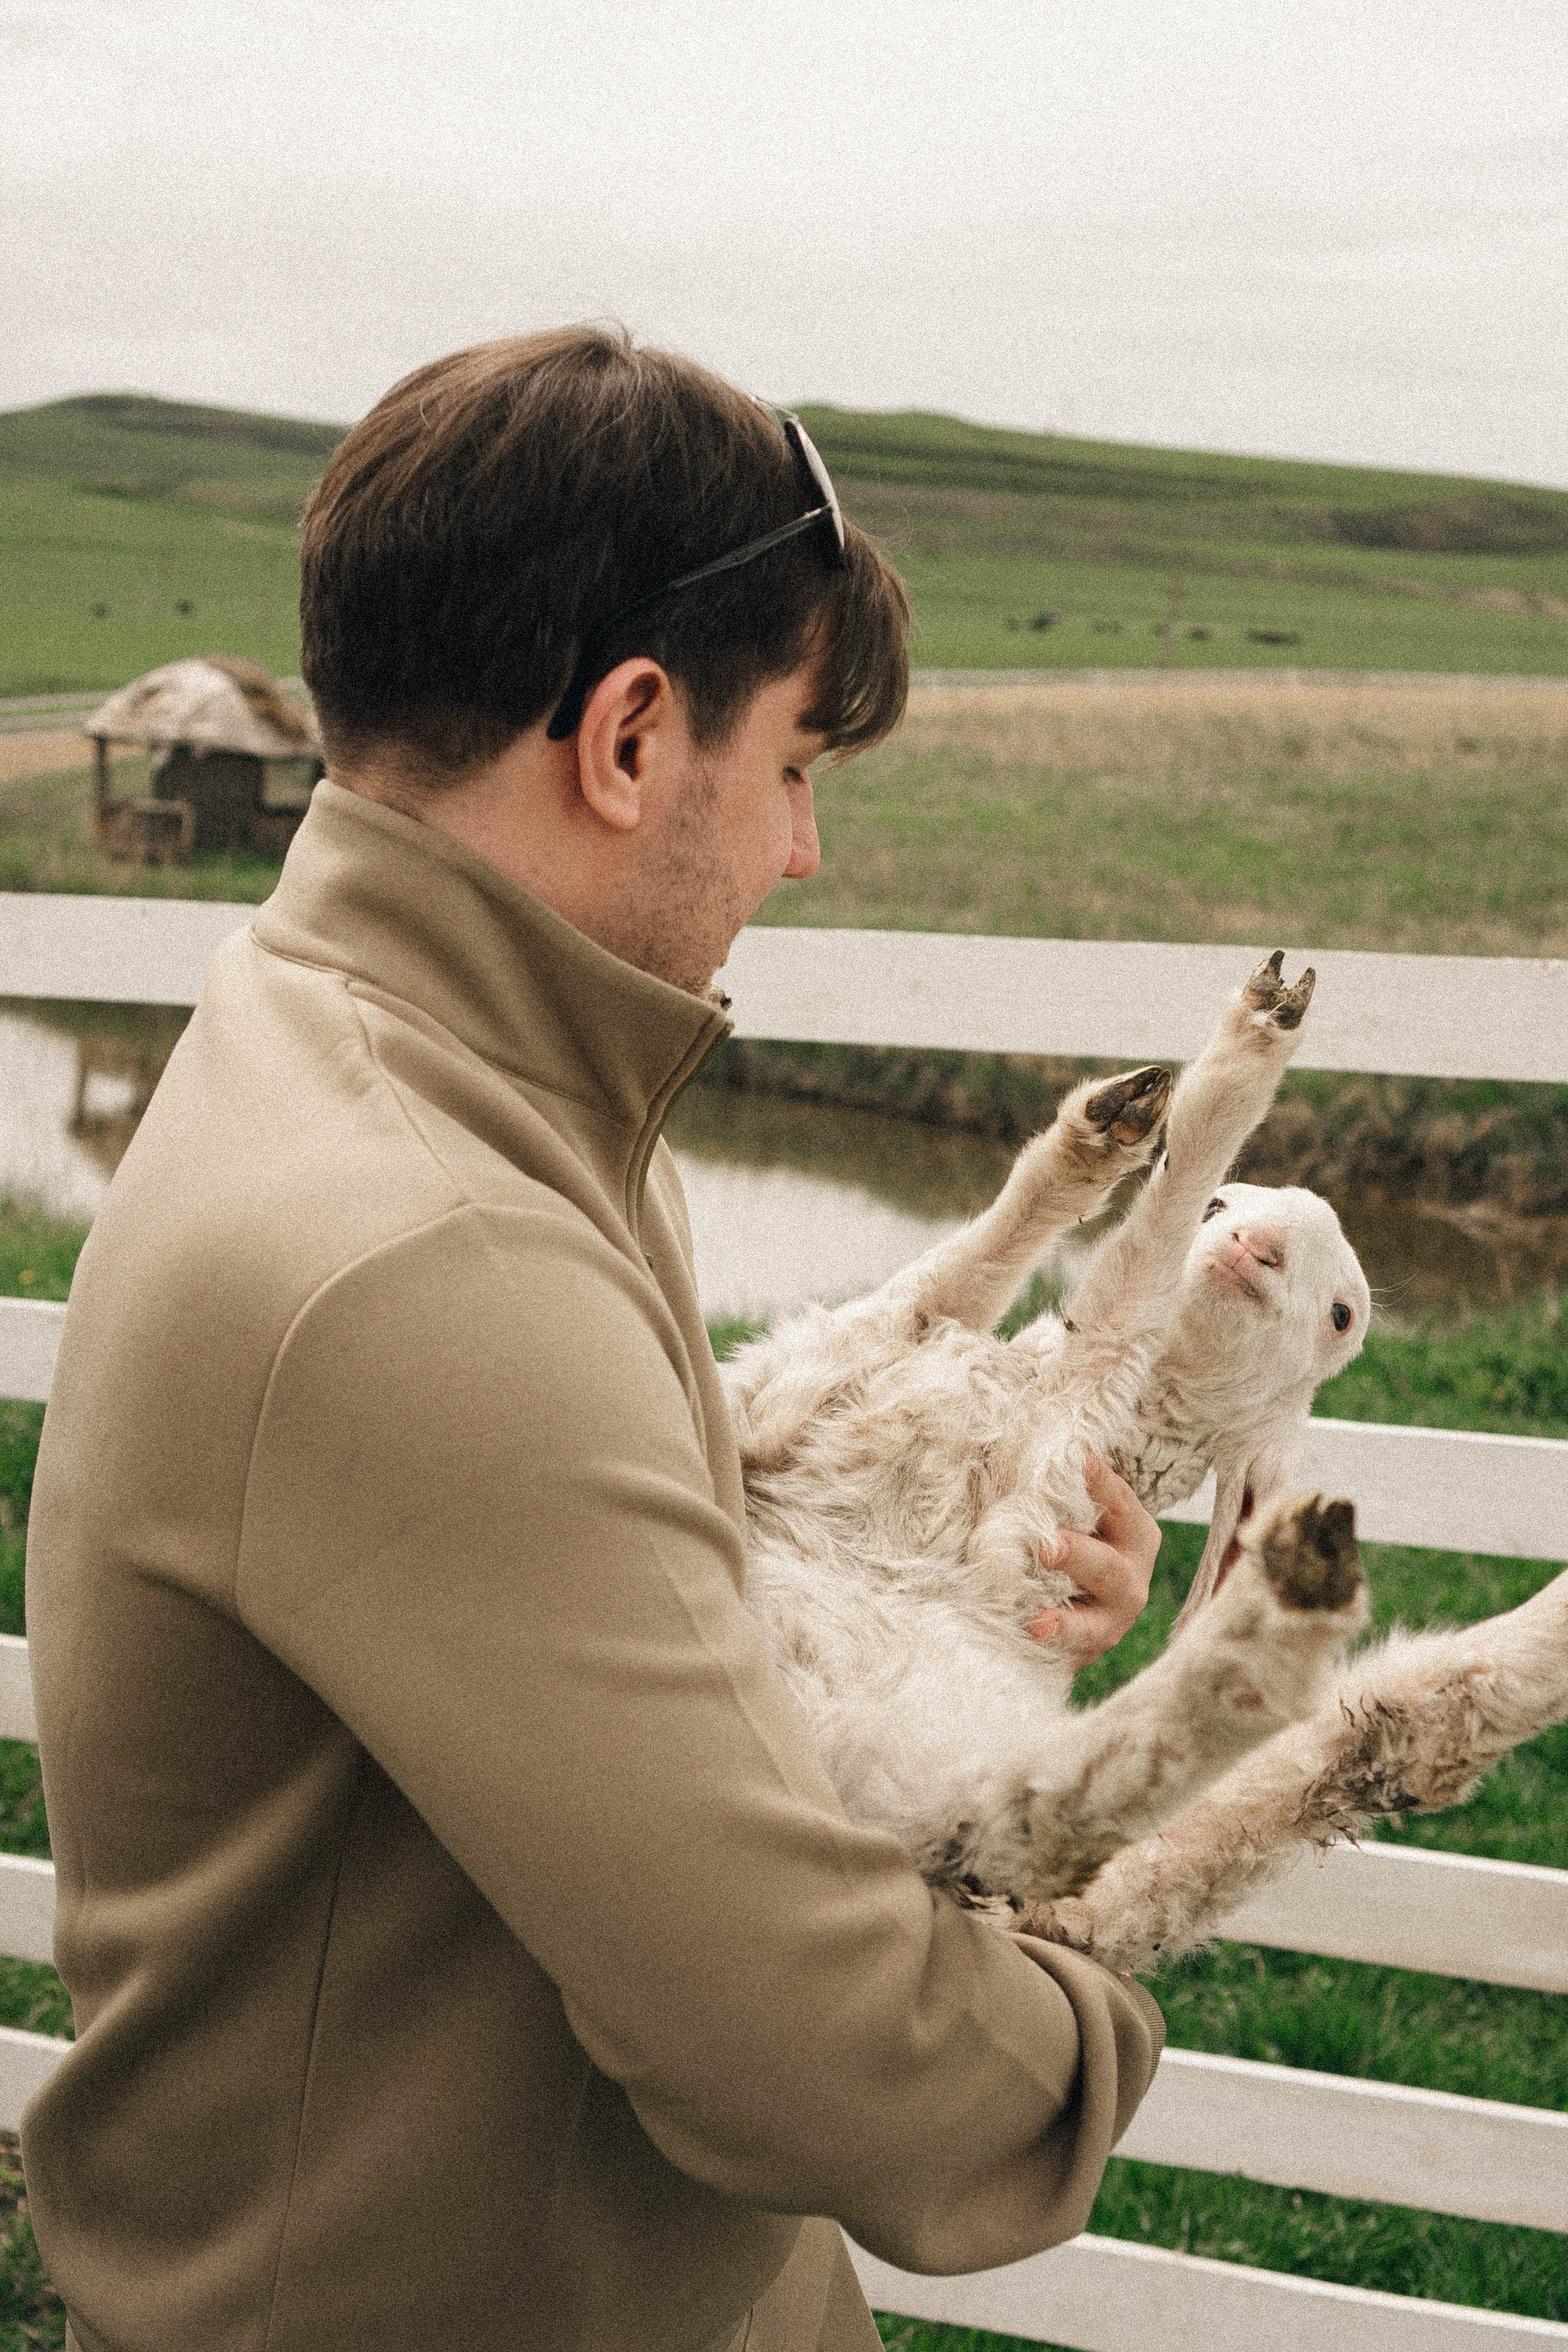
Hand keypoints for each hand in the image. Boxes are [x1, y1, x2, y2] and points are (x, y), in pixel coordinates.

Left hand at [1028, 1454, 1159, 1664]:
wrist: (1062, 1606)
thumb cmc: (1064, 1540)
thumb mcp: (1070, 1512)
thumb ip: (1057, 1490)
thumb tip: (1027, 1439)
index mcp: (1133, 1533)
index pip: (1119, 1502)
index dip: (1101, 1482)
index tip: (1079, 1458)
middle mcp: (1130, 1577)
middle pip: (1109, 1567)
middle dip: (1079, 1556)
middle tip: (1047, 1546)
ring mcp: (1112, 1620)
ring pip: (1093, 1621)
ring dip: (1065, 1618)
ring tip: (1038, 1620)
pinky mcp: (1089, 1649)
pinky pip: (1071, 1650)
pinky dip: (1050, 1645)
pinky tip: (1029, 1636)